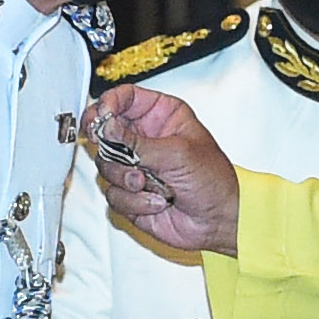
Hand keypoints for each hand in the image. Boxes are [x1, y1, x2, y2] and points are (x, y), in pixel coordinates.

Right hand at [84, 86, 238, 253]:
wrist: (218, 220)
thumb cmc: (213, 180)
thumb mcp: (177, 153)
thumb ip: (137, 142)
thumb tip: (107, 128)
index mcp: (161, 116)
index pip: (124, 98)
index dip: (107, 105)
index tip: (100, 118)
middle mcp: (144, 139)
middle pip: (105, 133)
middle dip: (113, 150)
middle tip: (122, 156)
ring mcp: (134, 167)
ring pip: (105, 166)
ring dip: (128, 179)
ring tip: (150, 184)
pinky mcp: (129, 194)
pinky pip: (113, 195)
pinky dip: (135, 201)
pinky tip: (157, 201)